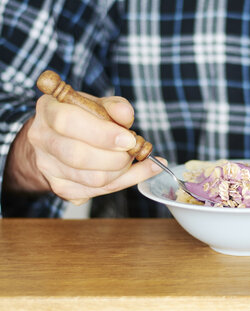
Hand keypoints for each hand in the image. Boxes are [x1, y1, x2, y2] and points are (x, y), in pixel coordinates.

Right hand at [5, 94, 162, 204]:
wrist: (61, 139)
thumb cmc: (83, 118)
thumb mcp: (98, 104)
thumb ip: (114, 106)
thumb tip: (126, 114)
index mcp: (48, 110)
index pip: (68, 121)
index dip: (103, 133)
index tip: (129, 139)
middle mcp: (42, 139)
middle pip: (78, 156)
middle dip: (116, 157)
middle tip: (133, 150)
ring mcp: (48, 167)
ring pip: (92, 179)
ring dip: (121, 171)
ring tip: (130, 158)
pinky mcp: (61, 187)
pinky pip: (98, 191)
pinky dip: (123, 182)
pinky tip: (131, 171)